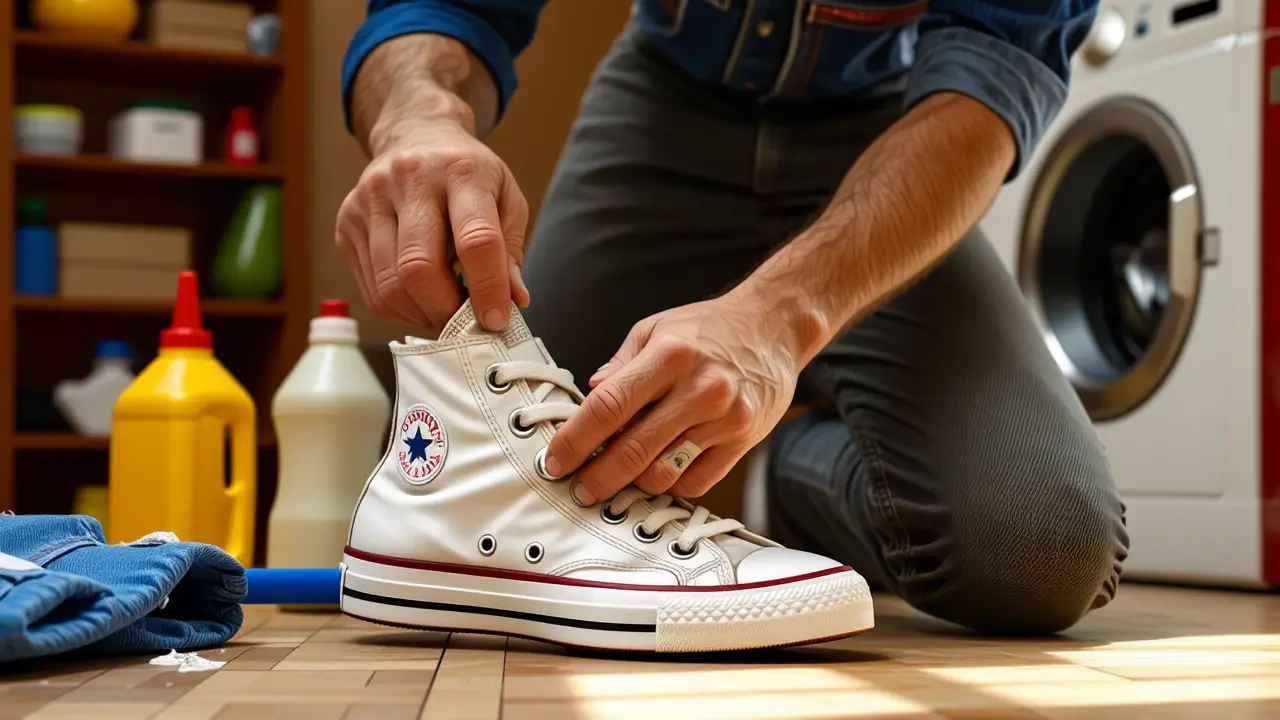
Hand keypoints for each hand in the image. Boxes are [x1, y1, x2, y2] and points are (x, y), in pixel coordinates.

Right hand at [335, 120, 529, 331]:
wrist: (415, 135)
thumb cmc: (467, 174)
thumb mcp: (506, 197)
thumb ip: (509, 250)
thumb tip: (513, 300)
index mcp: (461, 170)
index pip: (475, 240)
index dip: (487, 289)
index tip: (497, 320)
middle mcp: (409, 179)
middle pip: (419, 267)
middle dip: (446, 309)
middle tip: (466, 322)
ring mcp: (369, 199)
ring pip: (390, 285)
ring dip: (422, 314)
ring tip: (444, 311)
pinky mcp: (347, 222)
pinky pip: (371, 289)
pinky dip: (399, 308)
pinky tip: (419, 299)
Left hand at [543, 297, 802, 503]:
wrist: (774, 327)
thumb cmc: (711, 328)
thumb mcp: (656, 329)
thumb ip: (621, 366)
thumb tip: (590, 397)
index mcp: (669, 356)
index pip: (609, 406)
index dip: (575, 439)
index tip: (555, 460)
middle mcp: (699, 389)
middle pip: (633, 449)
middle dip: (597, 477)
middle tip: (578, 488)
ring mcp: (724, 418)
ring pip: (664, 472)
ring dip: (633, 485)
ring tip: (617, 482)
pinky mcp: (742, 440)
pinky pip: (697, 481)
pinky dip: (671, 486)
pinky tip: (659, 475)